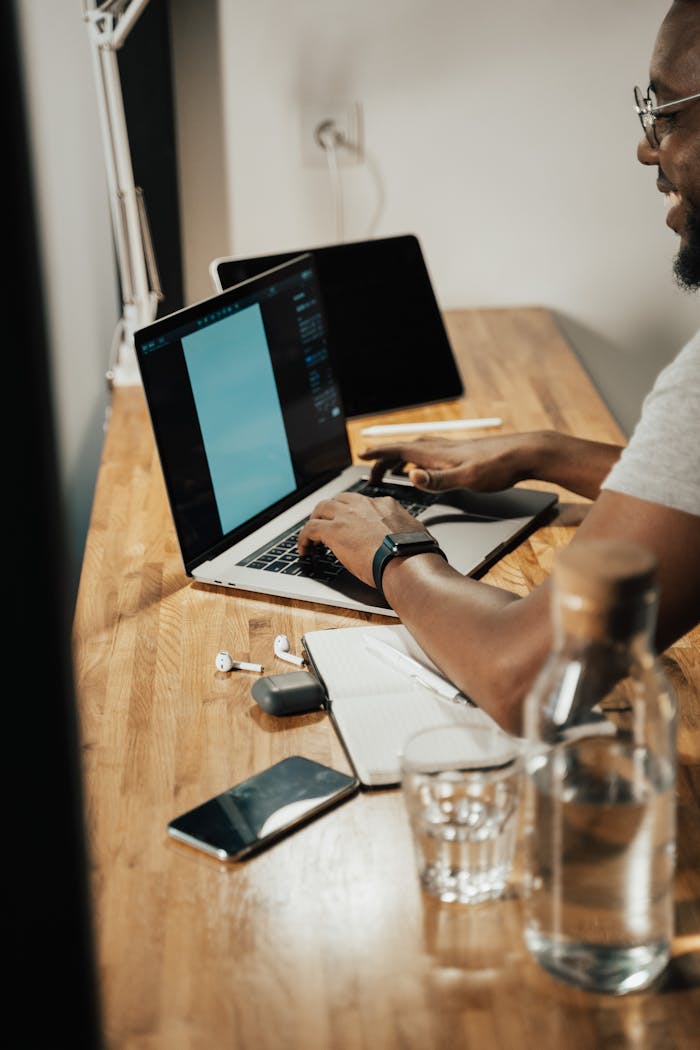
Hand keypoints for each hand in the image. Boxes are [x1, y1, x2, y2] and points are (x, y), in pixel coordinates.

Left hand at [297, 492, 425, 586]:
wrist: (407, 562)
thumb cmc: (416, 555)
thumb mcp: (417, 535)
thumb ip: (408, 533)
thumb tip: (412, 540)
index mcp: (386, 505)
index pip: (364, 504)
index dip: (355, 515)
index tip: (352, 526)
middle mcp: (365, 505)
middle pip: (340, 500)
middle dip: (331, 511)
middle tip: (327, 525)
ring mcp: (347, 516)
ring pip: (321, 509)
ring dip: (315, 521)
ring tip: (312, 537)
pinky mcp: (333, 530)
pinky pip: (309, 529)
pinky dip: (303, 539)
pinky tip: (304, 550)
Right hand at [359, 433, 534, 491]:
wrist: (525, 454)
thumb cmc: (498, 467)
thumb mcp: (467, 478)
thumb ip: (438, 480)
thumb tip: (411, 477)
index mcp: (437, 454)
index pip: (399, 450)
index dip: (379, 453)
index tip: (361, 454)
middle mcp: (441, 448)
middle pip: (403, 450)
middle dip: (383, 460)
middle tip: (370, 476)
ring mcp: (451, 451)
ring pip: (416, 452)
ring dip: (398, 461)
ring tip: (389, 474)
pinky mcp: (462, 456)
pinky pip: (429, 456)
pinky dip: (417, 462)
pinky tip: (424, 471)